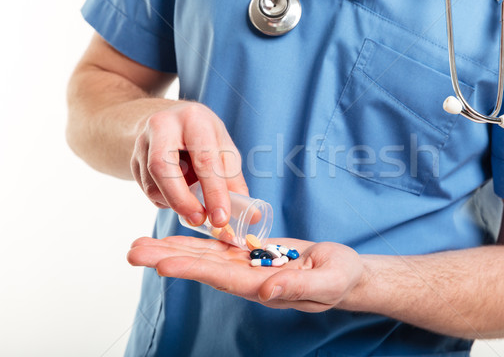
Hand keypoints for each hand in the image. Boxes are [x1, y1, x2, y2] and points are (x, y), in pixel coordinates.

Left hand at [127, 236, 364, 312]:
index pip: (223, 278)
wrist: (343, 272)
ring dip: (173, 250)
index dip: (193, 270)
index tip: (163, 265)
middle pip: (203, 268)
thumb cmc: (341, 278)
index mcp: (264, 287)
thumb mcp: (327, 281)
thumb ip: (299, 287)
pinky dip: (195, 242)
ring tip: (140, 246)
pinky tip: (174, 238)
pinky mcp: (251, 253)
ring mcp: (248, 266)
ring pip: (205, 257)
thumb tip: (265, 292)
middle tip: (133, 252)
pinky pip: (219, 247)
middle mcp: (248, 279)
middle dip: (169, 259)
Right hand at [130, 102, 247, 226]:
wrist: (168, 121)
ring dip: (174, 202)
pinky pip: (147, 189)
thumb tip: (253, 217)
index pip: (203, 159)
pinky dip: (165, 200)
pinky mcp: (132, 159)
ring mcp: (142, 142)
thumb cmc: (203, 137)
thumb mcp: (223, 149)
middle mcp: (163, 125)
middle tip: (199, 220)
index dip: (214, 192)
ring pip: (152, 183)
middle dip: (182, 200)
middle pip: (163, 168)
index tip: (221, 218)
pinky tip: (177, 194)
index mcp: (194, 119)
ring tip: (192, 204)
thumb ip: (234, 181)